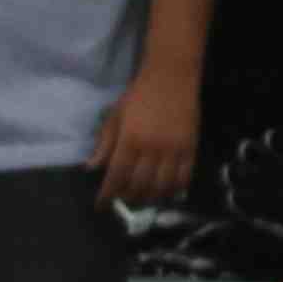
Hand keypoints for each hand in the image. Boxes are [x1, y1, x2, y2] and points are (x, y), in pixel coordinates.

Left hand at [90, 68, 200, 208]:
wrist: (172, 77)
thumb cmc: (139, 94)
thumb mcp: (115, 115)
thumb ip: (105, 142)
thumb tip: (92, 167)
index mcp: (130, 139)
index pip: (116, 175)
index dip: (107, 194)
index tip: (101, 204)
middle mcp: (152, 148)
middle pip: (139, 185)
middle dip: (127, 197)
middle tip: (122, 198)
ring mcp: (174, 150)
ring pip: (161, 186)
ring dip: (150, 197)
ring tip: (142, 197)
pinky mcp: (190, 148)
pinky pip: (183, 178)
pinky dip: (173, 190)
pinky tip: (166, 191)